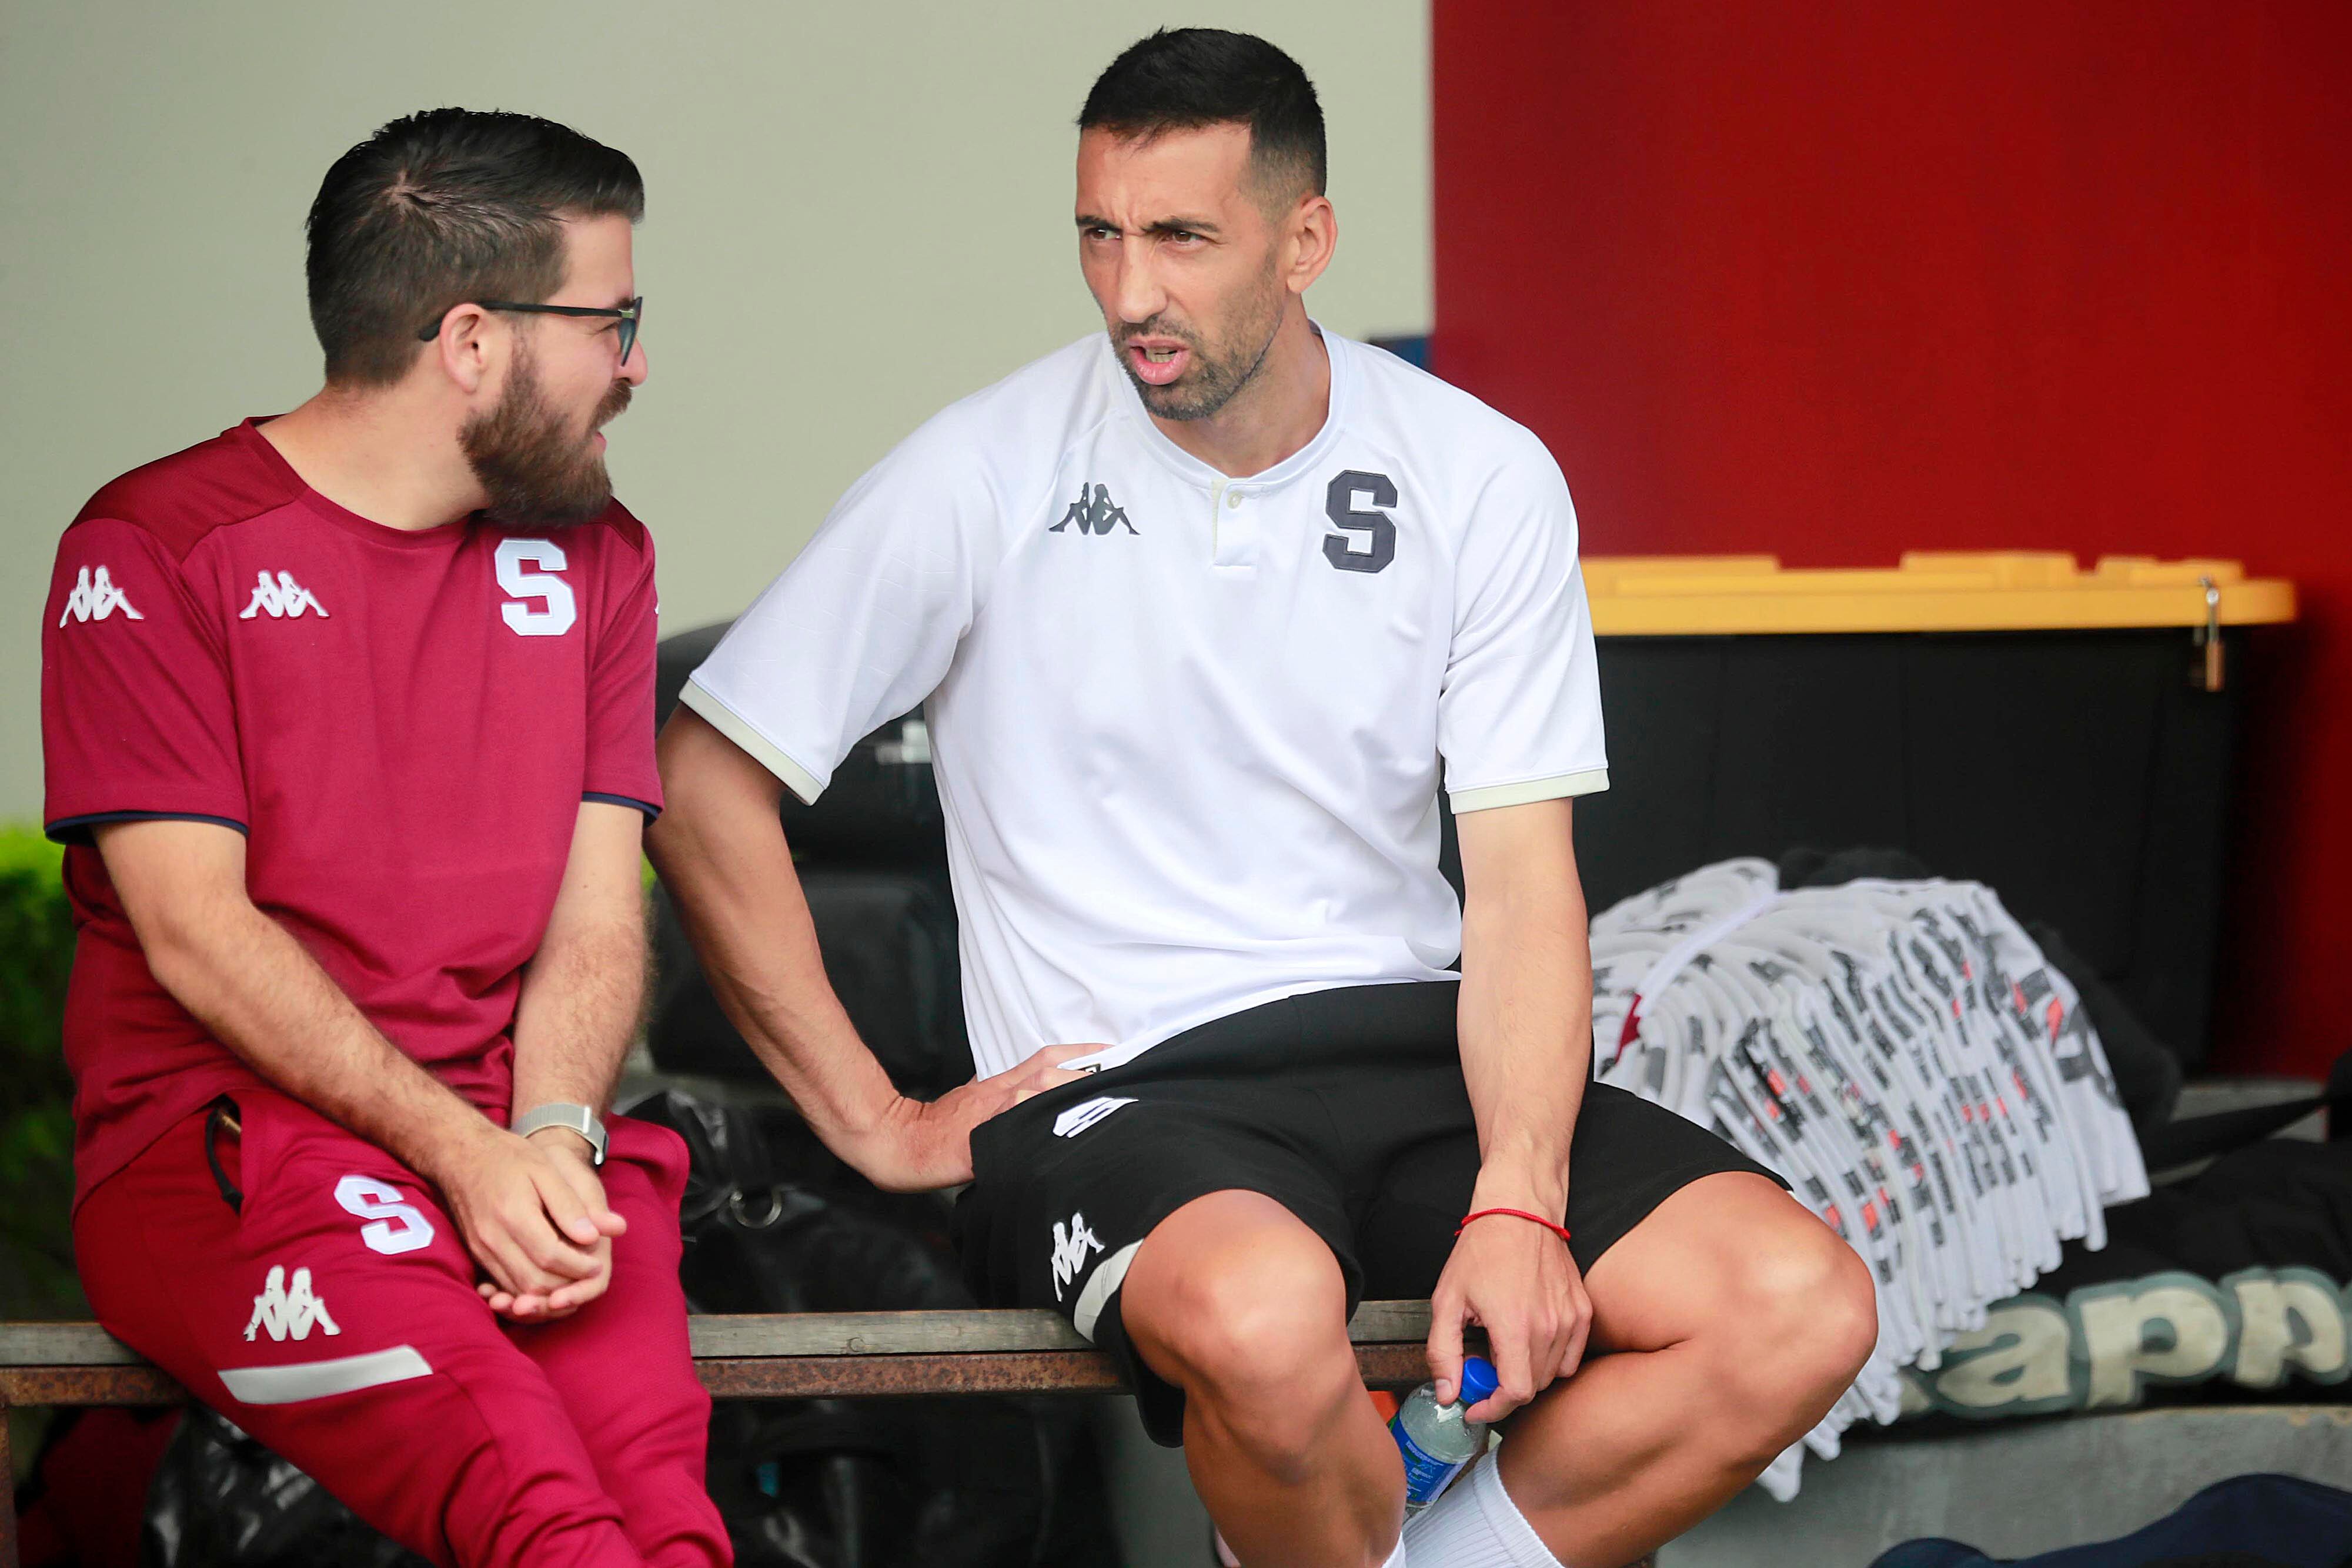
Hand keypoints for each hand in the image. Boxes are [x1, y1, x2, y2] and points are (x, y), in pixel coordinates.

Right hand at [429, 1122, 626, 1314]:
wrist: (460, 1155)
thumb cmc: (508, 1157)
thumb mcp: (545, 1169)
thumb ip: (569, 1205)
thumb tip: (593, 1237)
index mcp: (513, 1214)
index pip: (551, 1256)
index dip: (578, 1266)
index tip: (598, 1263)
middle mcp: (492, 1238)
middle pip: (534, 1281)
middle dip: (567, 1285)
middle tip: (590, 1273)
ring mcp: (480, 1249)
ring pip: (518, 1288)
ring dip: (548, 1293)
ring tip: (574, 1279)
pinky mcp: (475, 1253)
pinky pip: (504, 1282)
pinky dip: (527, 1288)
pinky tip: (548, 1279)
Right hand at [851, 1042, 1104, 1190]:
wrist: (902, 1143)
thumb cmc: (940, 1126)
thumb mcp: (977, 1099)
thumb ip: (1008, 1095)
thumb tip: (1039, 1093)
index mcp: (1004, 1084)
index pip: (1050, 1059)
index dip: (1084, 1053)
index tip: (1116, 1052)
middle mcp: (1005, 1093)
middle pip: (1056, 1074)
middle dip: (1092, 1075)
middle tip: (1128, 1079)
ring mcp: (997, 1115)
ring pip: (1043, 1096)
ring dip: (1076, 1096)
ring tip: (1112, 1103)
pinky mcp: (988, 1140)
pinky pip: (1023, 1131)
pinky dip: (1046, 1129)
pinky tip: (1071, 1137)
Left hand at [1426, 1208, 1591, 1423]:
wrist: (1519, 1211)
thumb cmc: (1482, 1250)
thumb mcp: (1447, 1300)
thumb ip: (1443, 1351)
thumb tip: (1448, 1393)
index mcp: (1514, 1326)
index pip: (1515, 1393)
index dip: (1493, 1409)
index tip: (1475, 1407)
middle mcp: (1549, 1326)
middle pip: (1532, 1386)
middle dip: (1503, 1387)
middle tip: (1482, 1365)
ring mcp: (1571, 1319)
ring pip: (1552, 1374)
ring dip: (1526, 1372)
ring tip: (1504, 1345)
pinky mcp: (1583, 1311)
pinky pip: (1571, 1356)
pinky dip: (1551, 1359)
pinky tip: (1530, 1339)